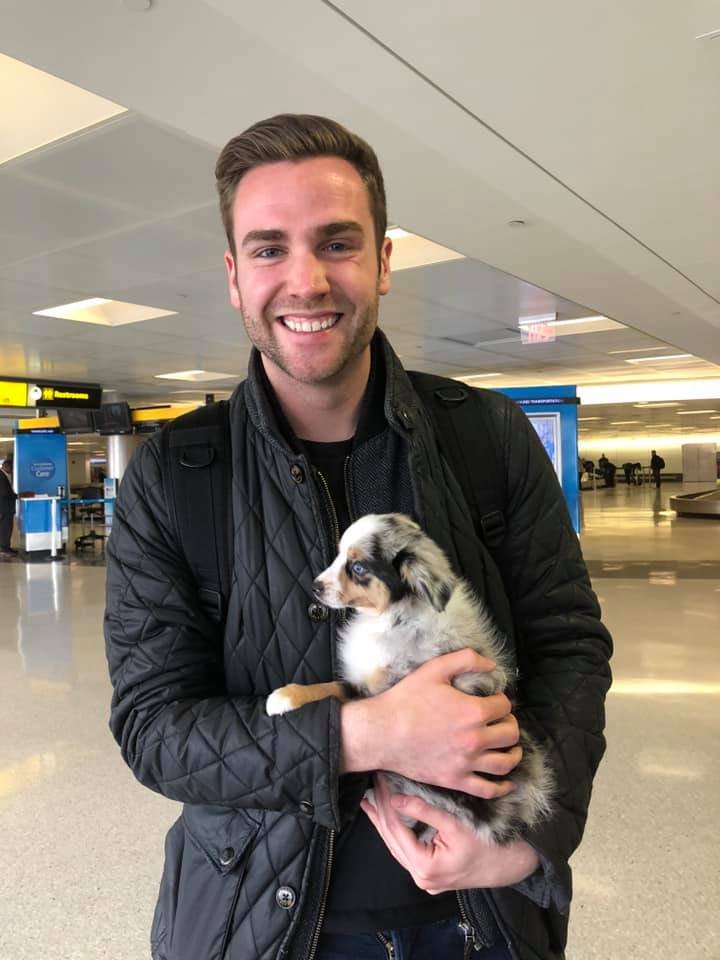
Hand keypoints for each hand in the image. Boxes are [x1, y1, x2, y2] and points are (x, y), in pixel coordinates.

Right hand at [340, 648, 520, 799]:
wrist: (382, 732)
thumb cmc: (406, 699)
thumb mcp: (434, 669)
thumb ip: (466, 660)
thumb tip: (492, 664)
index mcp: (473, 712)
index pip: (505, 706)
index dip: (502, 700)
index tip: (493, 700)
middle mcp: (475, 739)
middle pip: (510, 734)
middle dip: (510, 724)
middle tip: (501, 721)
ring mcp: (466, 763)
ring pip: (505, 763)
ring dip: (513, 754)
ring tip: (510, 747)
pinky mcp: (455, 780)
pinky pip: (488, 790)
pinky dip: (502, 787)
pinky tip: (506, 781)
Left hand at [361, 774, 539, 893]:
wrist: (517, 862)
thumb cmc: (492, 843)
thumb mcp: (457, 823)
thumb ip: (424, 811)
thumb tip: (396, 799)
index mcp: (427, 868)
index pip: (396, 831)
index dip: (386, 804)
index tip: (380, 781)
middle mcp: (423, 879)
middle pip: (393, 840)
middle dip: (381, 812)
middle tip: (373, 785)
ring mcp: (427, 879)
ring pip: (398, 846)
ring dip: (386, 821)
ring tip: (372, 799)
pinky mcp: (433, 873)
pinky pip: (409, 850)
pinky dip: (399, 831)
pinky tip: (390, 817)